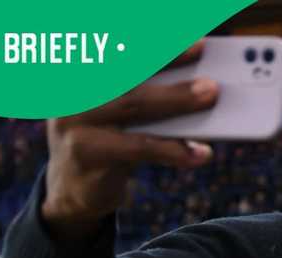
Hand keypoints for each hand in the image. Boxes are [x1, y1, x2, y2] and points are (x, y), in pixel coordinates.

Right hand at [41, 42, 218, 238]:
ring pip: (133, 104)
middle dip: (170, 62)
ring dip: (176, 99)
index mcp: (82, 70)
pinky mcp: (85, 153)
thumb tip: (199, 82)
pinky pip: (137, 147)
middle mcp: (73, 89)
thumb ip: (148, 93)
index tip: (195, 43)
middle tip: (207, 66)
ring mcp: (74, 120)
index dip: (155, 43)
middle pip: (127, 70)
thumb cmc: (108, 140)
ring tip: (209, 96)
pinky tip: (199, 153)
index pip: (118, 48)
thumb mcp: (122, 112)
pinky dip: (173, 149)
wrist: (72, 190)